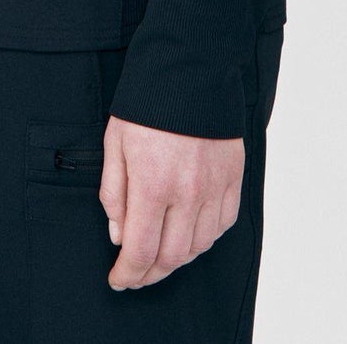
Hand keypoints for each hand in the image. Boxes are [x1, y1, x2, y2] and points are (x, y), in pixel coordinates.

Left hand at [101, 112, 244, 288]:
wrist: (190, 66)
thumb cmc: (146, 102)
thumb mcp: (115, 143)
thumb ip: (114, 193)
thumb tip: (119, 235)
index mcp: (152, 184)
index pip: (141, 250)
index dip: (128, 273)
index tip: (118, 280)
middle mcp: (188, 193)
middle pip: (172, 257)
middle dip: (150, 274)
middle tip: (136, 275)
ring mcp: (214, 187)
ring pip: (199, 246)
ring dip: (177, 259)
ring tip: (160, 256)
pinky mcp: (232, 177)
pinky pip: (222, 224)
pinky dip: (204, 238)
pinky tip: (190, 235)